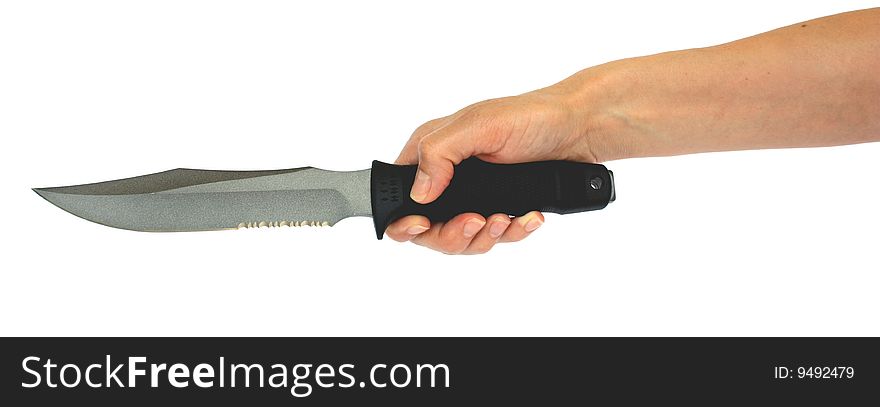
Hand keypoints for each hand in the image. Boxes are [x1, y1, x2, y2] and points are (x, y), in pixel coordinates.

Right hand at [384, 88, 601, 253]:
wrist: (580, 129)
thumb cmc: (531, 115)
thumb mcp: (480, 126)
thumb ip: (440, 153)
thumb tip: (418, 192)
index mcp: (432, 150)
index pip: (398, 194)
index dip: (404, 218)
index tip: (422, 224)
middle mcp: (447, 175)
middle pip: (428, 229)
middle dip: (451, 234)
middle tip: (475, 221)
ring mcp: (473, 195)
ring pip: (461, 238)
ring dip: (482, 237)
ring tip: (502, 219)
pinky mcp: (499, 207)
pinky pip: (493, 236)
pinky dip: (510, 233)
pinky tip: (526, 218)